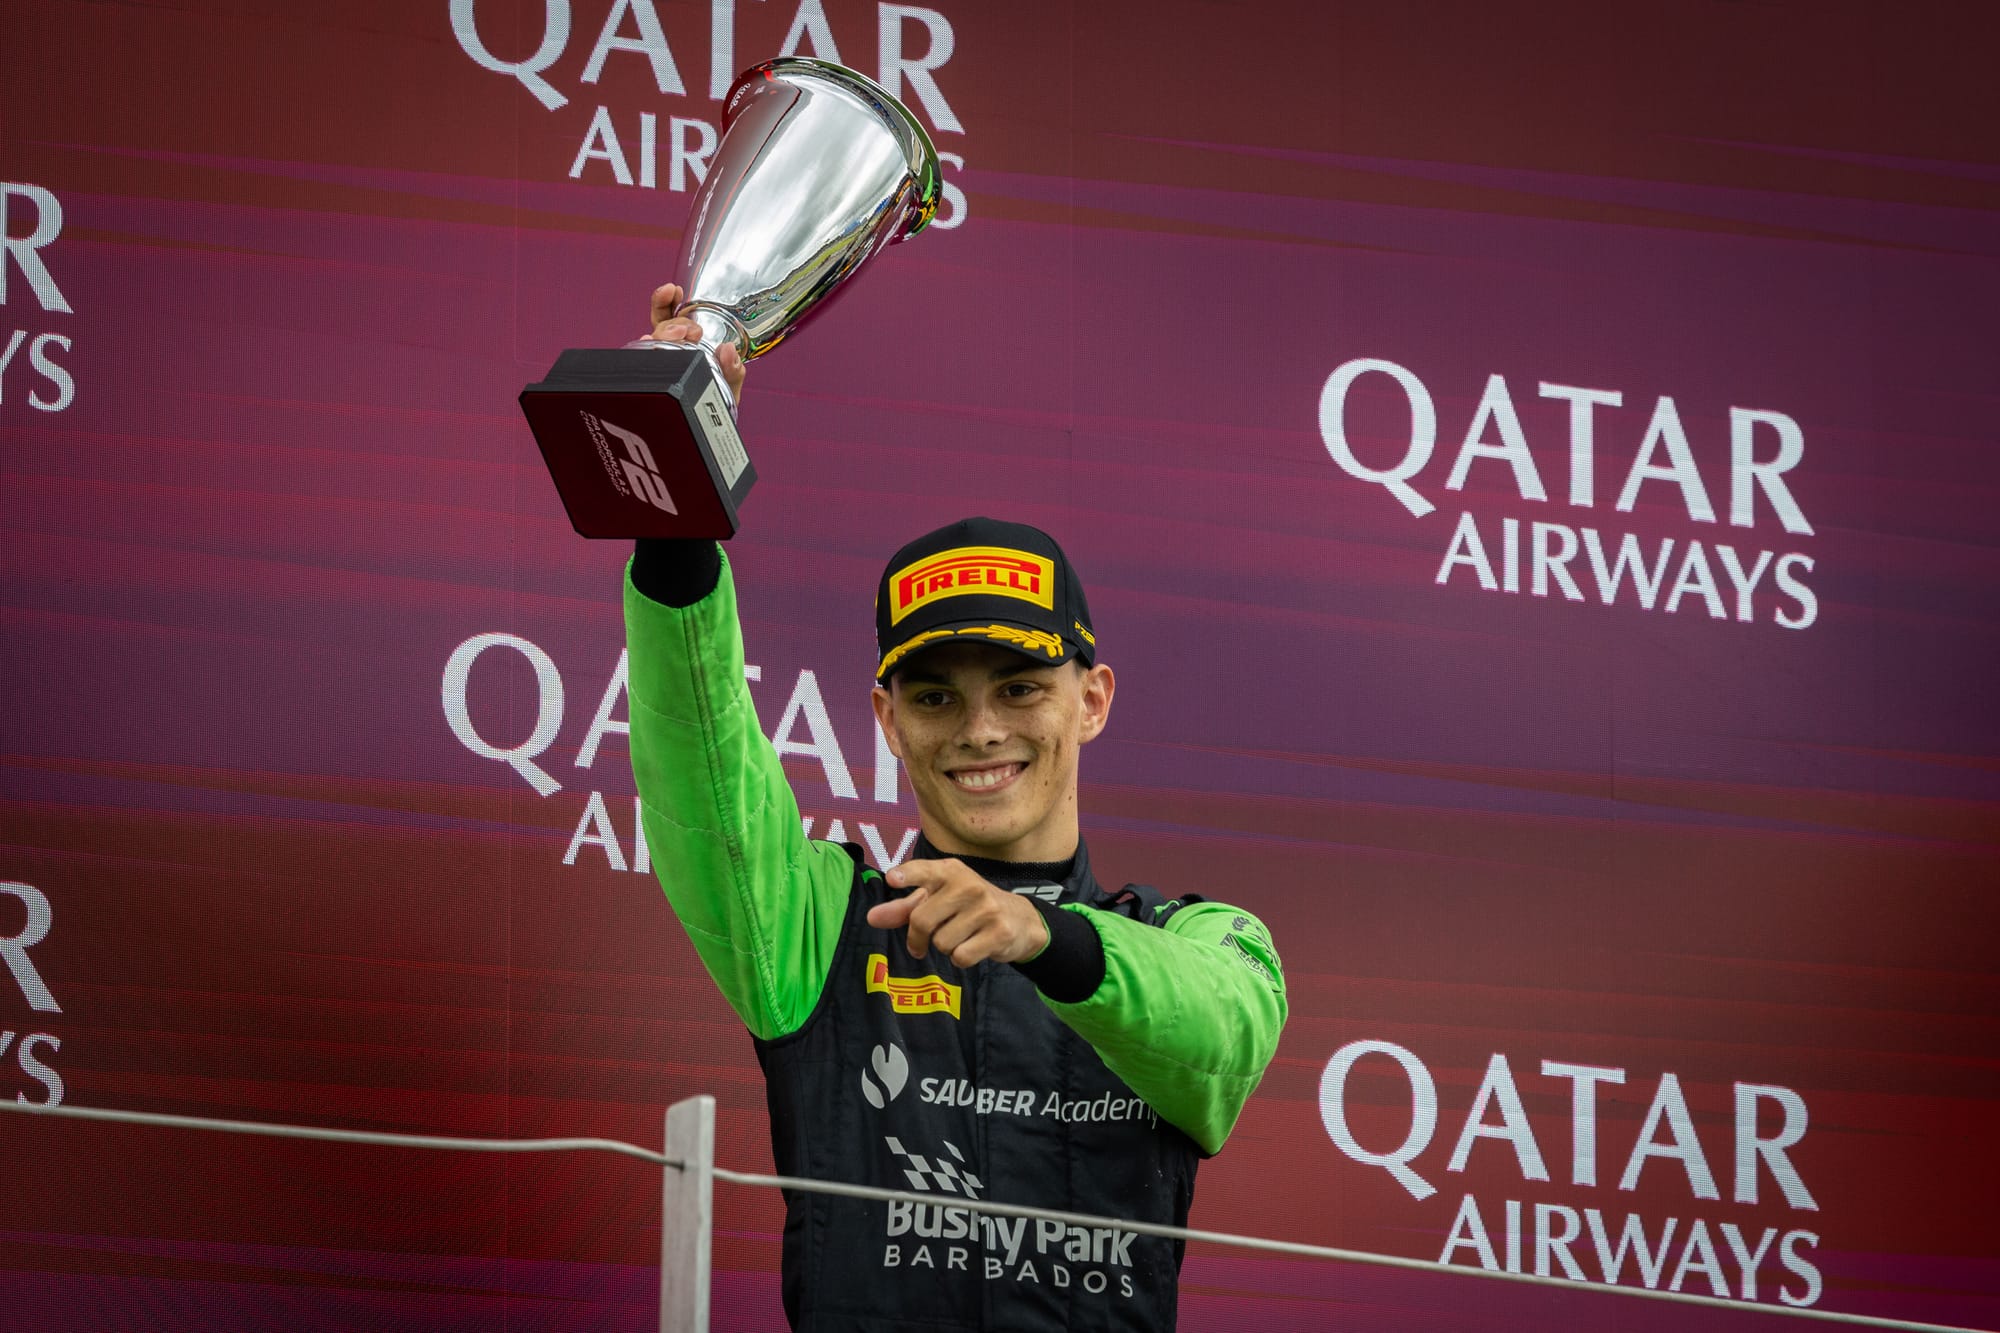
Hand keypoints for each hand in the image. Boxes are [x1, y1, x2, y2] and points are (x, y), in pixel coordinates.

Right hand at [645, 283, 746, 402]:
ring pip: (653, 340)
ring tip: (676, 336)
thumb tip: (728, 350)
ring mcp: (659, 365)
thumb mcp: (729, 388)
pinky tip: (648, 340)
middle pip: (663, 326)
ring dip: (664, 331)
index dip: (667, 301)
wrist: (705, 436)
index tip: (672, 290)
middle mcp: (669, 353)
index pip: (672, 317)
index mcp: (687, 347)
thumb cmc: (714, 410)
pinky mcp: (651, 379)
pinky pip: (642, 359)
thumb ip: (733, 371)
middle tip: (689, 331)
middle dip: (674, 321)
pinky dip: (644, 348)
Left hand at [866, 858, 1050, 967]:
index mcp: (950, 871)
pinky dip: (961, 958)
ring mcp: (986, 908)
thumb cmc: (969, 908)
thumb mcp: (939, 900)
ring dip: (945, 947)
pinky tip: (973, 946)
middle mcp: (969, 885)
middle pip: (922, 920)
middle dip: (918, 938)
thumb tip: (872, 918)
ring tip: (960, 936)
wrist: (1020, 920)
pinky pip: (960, 956)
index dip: (907, 875)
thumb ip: (904, 909)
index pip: (924, 870)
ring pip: (941, 942)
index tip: (892, 879)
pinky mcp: (999, 932)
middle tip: (921, 943)